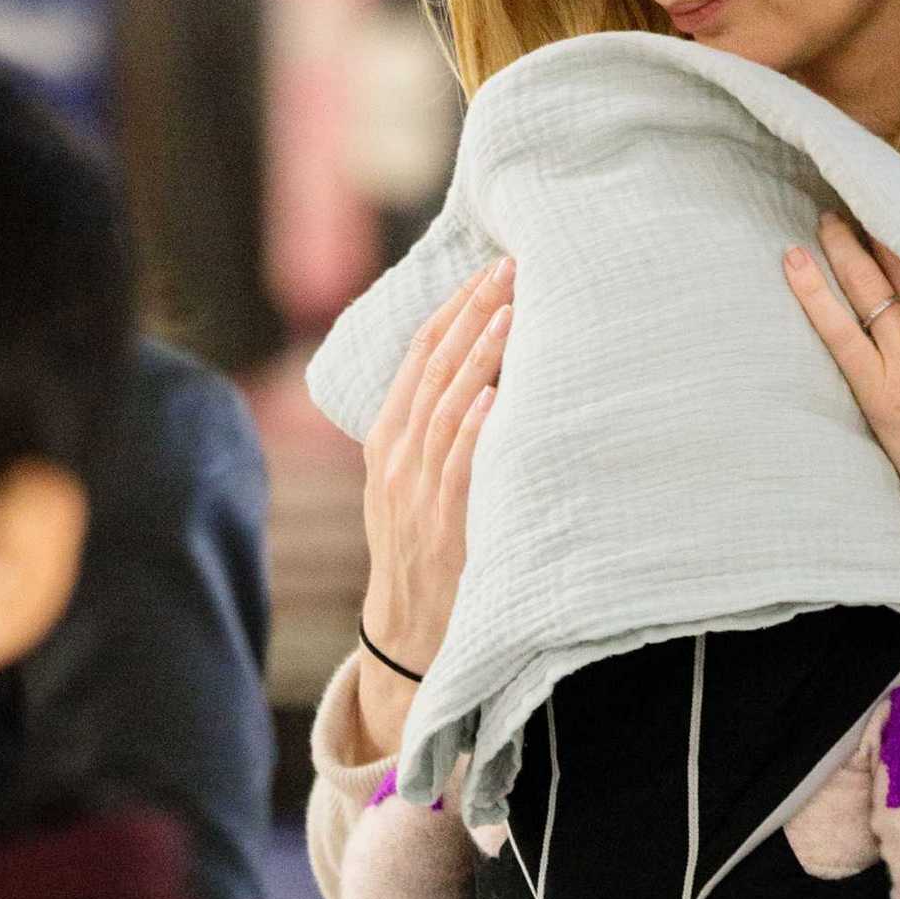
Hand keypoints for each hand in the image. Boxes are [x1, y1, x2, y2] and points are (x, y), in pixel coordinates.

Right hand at [355, 258, 513, 757]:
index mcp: (387, 437)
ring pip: (446, 407)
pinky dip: (472, 430)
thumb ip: (435, 429)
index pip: (419, 354)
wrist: (409, 630)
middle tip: (512, 269)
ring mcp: (416, 489)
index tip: (488, 268)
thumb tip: (486, 373)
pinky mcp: (441, 525)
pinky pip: (456, 469)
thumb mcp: (413, 482)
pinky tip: (492, 397)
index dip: (453, 308)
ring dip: (479, 358)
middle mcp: (396, 456)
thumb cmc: (424, 548)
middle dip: (473, 314)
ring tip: (510, 314)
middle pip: (433, 368)